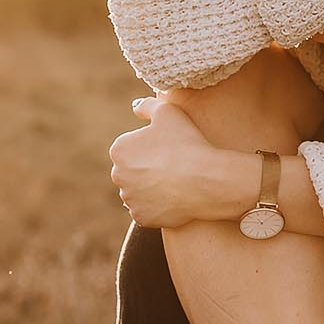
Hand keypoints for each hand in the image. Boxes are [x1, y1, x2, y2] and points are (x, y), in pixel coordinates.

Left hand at [108, 97, 248, 227]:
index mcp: (119, 149)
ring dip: (151, 188)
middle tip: (173, 166)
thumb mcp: (168, 111)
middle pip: (132, 171)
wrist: (205, 179)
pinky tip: (174, 198)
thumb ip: (148, 106)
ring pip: (139, 192)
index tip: (169, 149)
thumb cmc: (187, 143)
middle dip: (147, 169)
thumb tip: (135, 107)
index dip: (152, 148)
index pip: (132, 148)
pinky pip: (147, 211)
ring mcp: (129, 199)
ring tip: (175, 182)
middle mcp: (118, 175)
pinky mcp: (141, 217)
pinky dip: (158, 207)